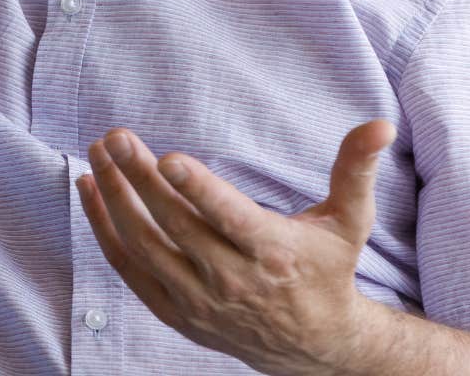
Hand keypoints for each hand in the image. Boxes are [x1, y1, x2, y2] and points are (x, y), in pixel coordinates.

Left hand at [78, 122, 397, 375]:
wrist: (313, 344)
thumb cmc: (328, 270)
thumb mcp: (349, 221)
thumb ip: (355, 170)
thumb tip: (378, 125)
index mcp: (273, 253)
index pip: (228, 218)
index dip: (198, 189)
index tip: (167, 157)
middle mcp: (232, 280)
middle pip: (176, 225)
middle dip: (140, 179)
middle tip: (116, 137)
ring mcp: (199, 299)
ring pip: (144, 246)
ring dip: (114, 198)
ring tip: (97, 155)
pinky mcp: (175, 311)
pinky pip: (129, 268)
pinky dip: (104, 230)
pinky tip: (90, 190)